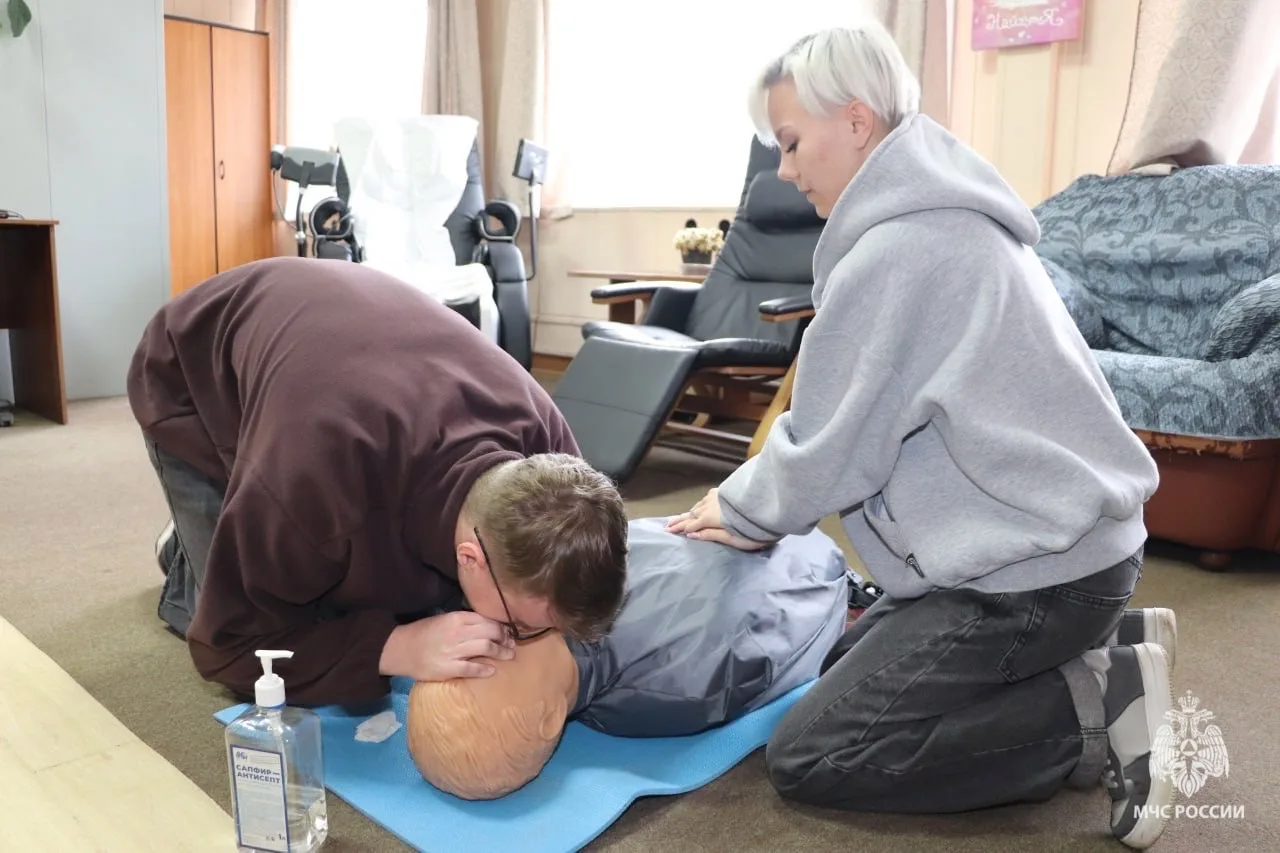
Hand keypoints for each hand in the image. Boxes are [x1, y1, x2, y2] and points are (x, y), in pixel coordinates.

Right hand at [379, 611, 514, 680]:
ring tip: (509, 655)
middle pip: (490, 632)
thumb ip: (464, 622)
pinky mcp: (447, 669)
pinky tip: (492, 670)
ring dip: (501, 652)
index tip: (508, 631)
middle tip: (511, 644)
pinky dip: (484, 670)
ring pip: (485, 648)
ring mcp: (452, 651)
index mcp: (456, 617)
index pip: (486, 619)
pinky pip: (471, 669)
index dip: (500, 626)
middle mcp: (456, 632)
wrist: (400, 649)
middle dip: (504, 638)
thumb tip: (489, 626)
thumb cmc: (423, 633)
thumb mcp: (444, 619)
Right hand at [665, 488, 771, 550]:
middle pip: (692, 513)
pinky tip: (701, 505)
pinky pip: (707, 498)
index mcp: (711, 518)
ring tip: (681, 517)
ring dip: (690, 512)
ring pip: (699, 505)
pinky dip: (700, 504)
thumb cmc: (754, 528)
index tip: (668, 531)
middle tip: (668, 525)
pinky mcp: (727, 492)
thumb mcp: (732, 538)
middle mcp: (711, 505)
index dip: (679, 528)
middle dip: (680, 520)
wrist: (771, 505)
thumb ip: (711, 535)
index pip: (690, 525)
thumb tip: (691, 535)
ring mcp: (719, 496)